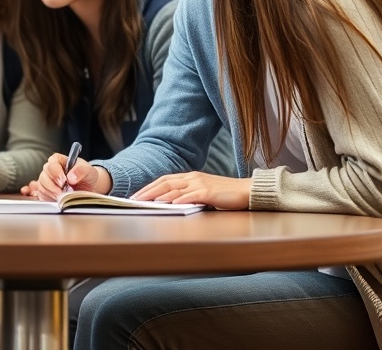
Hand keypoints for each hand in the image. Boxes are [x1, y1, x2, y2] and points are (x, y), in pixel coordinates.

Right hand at [21, 152, 111, 200]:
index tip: (64, 180)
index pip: (52, 163)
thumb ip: (82, 170)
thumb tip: (71, 176)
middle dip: (52, 185)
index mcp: (59, 161)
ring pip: (42, 186)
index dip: (56, 172)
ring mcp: (48, 181)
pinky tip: (51, 199)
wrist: (91, 188)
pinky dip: (46, 198)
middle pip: (44, 175)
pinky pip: (41, 195)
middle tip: (62, 192)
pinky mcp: (47, 192)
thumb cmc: (90, 176)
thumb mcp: (90, 171)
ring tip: (62, 197)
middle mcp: (51, 170)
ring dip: (51, 193)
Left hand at [131, 172, 250, 209]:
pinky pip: (191, 196)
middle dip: (148, 191)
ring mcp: (200, 184)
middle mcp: (193, 177)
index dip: (149, 187)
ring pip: (174, 189)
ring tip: (145, 202)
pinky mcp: (209, 192)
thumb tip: (172, 204)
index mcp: (190, 176)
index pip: (164, 180)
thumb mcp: (204, 192)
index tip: (136, 195)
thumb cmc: (225, 194)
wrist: (247, 190)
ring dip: (158, 196)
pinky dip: (179, 200)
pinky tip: (170, 205)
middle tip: (134, 199)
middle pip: (165, 183)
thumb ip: (189, 195)